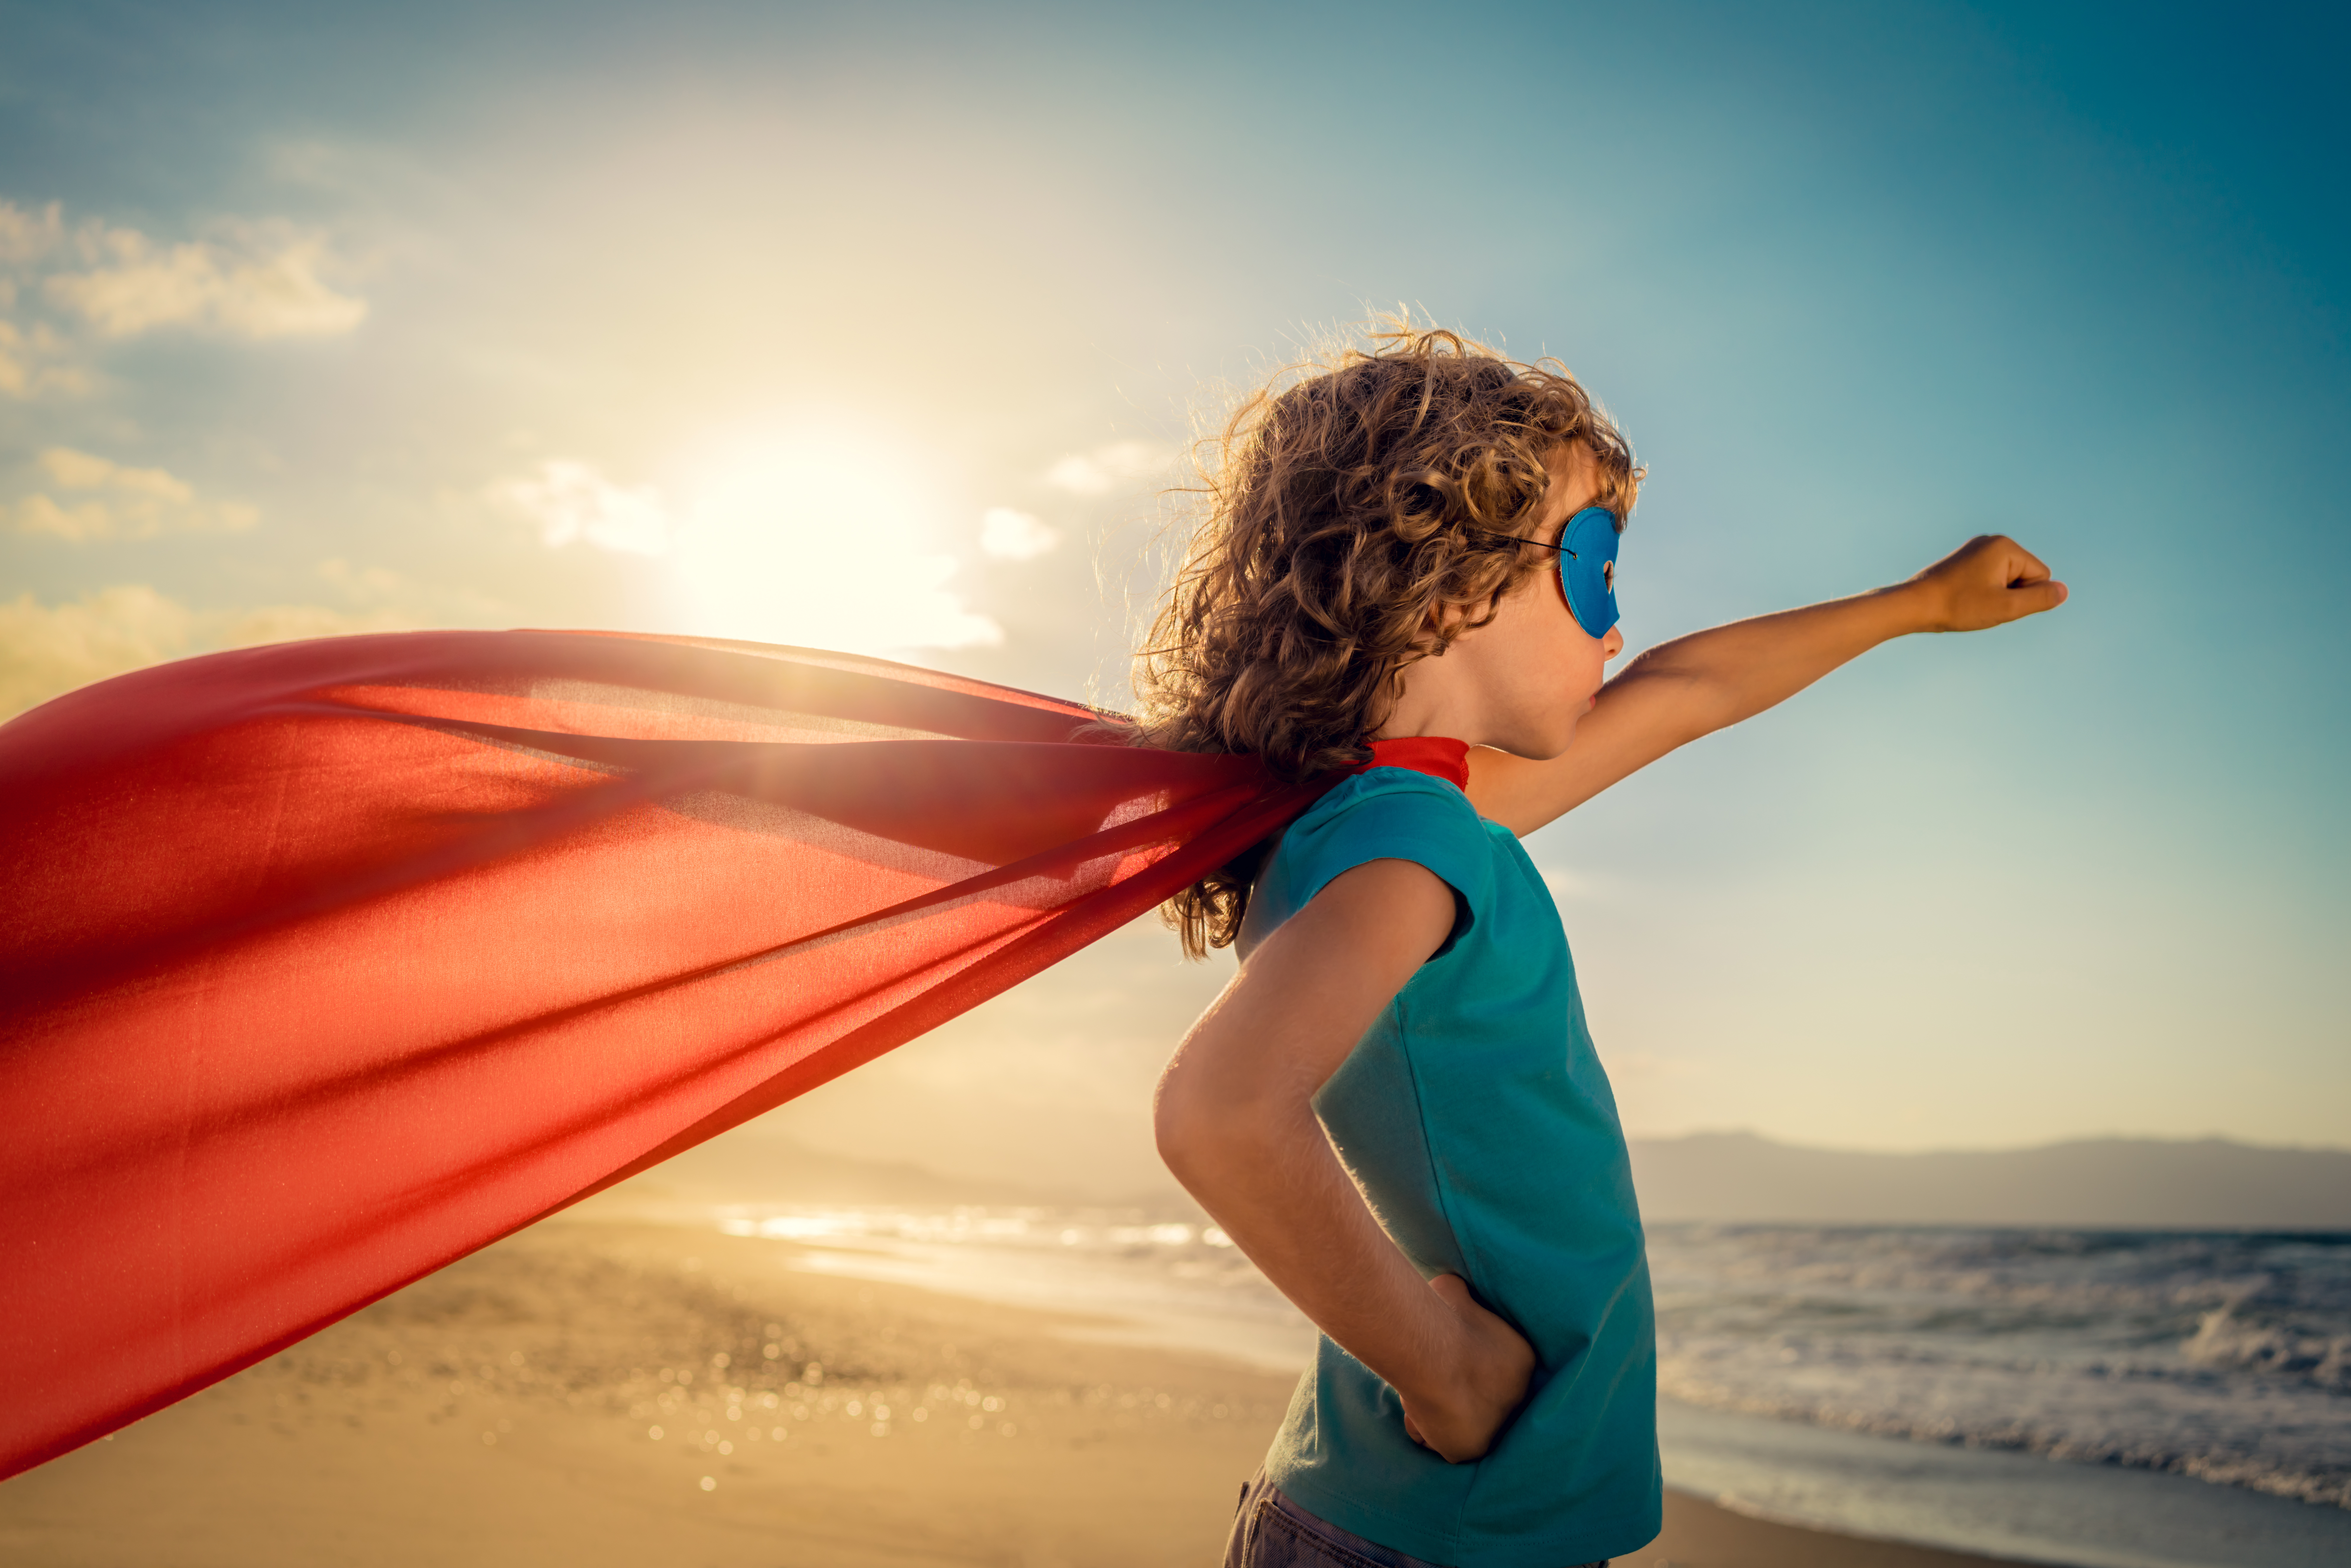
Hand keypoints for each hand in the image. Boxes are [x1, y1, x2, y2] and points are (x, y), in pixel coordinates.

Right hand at [1396, 1274, 1536, 1462]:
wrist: (1436, 1353)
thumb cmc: (1445, 1317)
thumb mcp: (1454, 1290)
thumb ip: (1459, 1297)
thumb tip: (1452, 1289)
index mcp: (1523, 1360)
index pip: (1498, 1371)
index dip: (1469, 1368)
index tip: (1448, 1360)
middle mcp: (1519, 1399)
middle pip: (1483, 1403)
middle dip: (1458, 1396)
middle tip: (1432, 1380)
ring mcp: (1497, 1430)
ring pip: (1461, 1425)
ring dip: (1439, 1414)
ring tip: (1420, 1395)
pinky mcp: (1471, 1452)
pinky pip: (1442, 1444)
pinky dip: (1425, 1429)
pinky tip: (1417, 1411)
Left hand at [1907, 534, 2067, 632]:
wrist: (1914, 605)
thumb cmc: (1958, 606)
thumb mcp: (2006, 608)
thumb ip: (2039, 599)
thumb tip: (2064, 591)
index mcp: (2005, 546)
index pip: (2041, 576)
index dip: (2024, 597)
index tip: (1994, 601)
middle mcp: (1991, 541)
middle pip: (2024, 577)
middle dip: (2010, 595)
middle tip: (1981, 603)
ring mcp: (1976, 550)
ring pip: (2006, 581)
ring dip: (1996, 597)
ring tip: (1970, 601)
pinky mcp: (1965, 561)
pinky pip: (1990, 581)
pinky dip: (1982, 594)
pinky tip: (1963, 599)